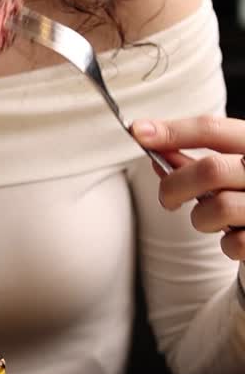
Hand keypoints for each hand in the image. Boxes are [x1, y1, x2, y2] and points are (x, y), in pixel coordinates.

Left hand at [131, 116, 244, 260]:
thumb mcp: (231, 164)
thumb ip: (196, 157)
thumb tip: (152, 145)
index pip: (212, 129)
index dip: (172, 131)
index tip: (138, 133)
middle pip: (210, 170)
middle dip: (175, 186)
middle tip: (168, 199)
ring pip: (219, 207)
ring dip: (201, 218)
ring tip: (210, 218)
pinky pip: (235, 243)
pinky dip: (226, 244)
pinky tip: (233, 236)